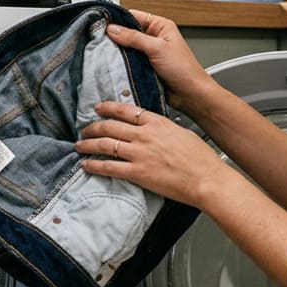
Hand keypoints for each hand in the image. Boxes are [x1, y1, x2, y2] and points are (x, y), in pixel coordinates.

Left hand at [76, 99, 237, 210]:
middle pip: (110, 126)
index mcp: (157, 123)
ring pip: (105, 144)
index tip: (99, 108)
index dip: (108, 108)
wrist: (207, 179)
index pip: (126, 110)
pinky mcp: (137, 173)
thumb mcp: (182, 133)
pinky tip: (86, 165)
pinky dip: (94, 165)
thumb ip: (164, 129)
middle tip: (85, 129)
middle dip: (93, 127)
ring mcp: (139, 154)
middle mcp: (145, 135)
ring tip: (80, 145)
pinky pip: (109, 167)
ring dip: (88, 144)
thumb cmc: (201, 159)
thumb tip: (156, 129)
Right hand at [109, 10, 216, 115]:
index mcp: (160, 26)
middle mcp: (153, 38)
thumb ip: (134, 37)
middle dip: (115, 37)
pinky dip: (121, 64)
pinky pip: (128, 62)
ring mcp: (148, 53)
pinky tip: (113, 65)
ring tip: (105, 53)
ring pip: (126, 49)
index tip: (102, 23)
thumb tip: (113, 29)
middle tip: (100, 40)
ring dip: (118, 52)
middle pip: (127, 32)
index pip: (133, 15)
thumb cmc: (184, 69)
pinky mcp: (144, 67)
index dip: (118, 18)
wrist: (190, 94)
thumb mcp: (157, 48)